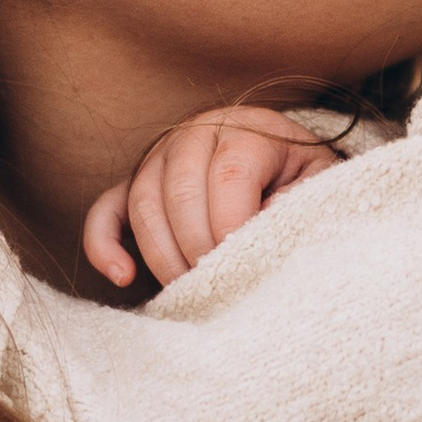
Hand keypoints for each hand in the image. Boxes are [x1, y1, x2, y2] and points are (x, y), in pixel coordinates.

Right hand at [83, 107, 344, 290]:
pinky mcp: (132, 183)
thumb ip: (304, 197)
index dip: (234, 227)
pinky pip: (106, 211)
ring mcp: (157, 156)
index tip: (248, 266)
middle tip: (220, 287)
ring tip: (189, 291)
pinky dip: (103, 244)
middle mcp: (194, 133)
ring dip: (162, 256)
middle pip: (180, 192)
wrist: (277, 157)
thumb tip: (270, 217)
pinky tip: (121, 276)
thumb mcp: (318, 180)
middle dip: (198, 249)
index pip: (228, 175)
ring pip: (143, 204)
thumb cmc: (299, 177)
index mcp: (245, 129)